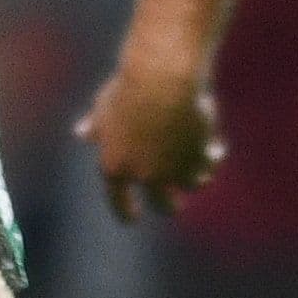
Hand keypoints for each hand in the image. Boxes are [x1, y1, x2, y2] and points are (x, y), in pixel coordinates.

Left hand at [77, 58, 224, 220]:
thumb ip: (97, 126)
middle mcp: (144, 175)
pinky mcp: (199, 158)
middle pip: (163, 205)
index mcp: (114, 166)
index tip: (133, 218)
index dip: (126, 212)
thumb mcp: (105, 106)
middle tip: (175, 204)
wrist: (160, 79)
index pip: (118, 202)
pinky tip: (216, 149)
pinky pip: (209, 166)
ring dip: (196, 178)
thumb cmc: (128, 86)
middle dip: (169, 206)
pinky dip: (213, 158)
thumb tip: (81, 132)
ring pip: (192, 185)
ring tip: (201, 172)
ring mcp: (173, 169)